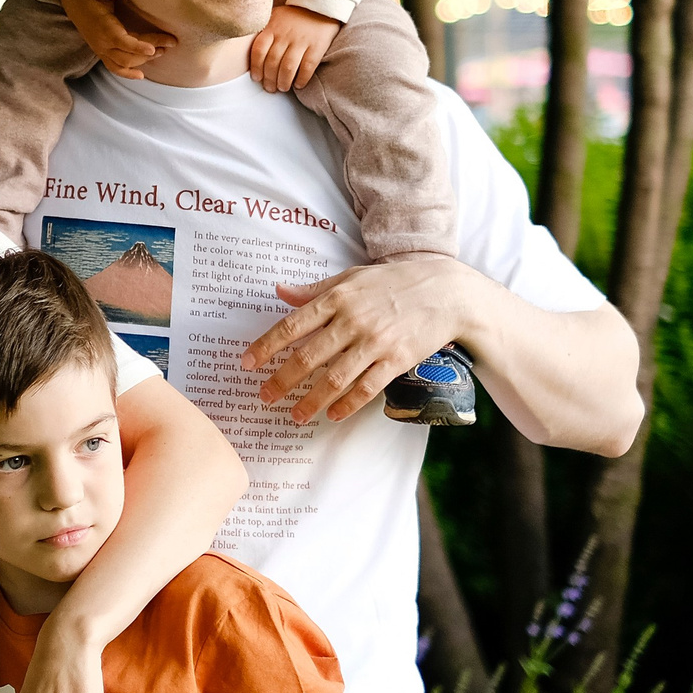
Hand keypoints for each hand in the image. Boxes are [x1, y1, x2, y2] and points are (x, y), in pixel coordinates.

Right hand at [54, 0, 175, 76]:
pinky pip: (115, 68)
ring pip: (124, 63)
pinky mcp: (102, 53)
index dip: (138, 46)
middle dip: (151, 51)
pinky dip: (127, 74)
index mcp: (103, 28)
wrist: (73, 3)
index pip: (122, 42)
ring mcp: (102, 51)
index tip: (153, 48)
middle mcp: (102, 44)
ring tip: (164, 51)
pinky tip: (141, 76)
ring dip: (144, 60)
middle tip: (171, 42)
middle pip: (128, 55)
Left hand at [239, 258, 474, 423]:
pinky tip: (332, 415)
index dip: (265, 347)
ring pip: (334, 378)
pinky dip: (347, 404)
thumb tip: (279, 291)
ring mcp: (375, 342)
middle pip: (307, 357)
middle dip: (281, 381)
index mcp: (337, 298)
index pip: (292, 326)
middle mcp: (352, 321)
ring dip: (311, 401)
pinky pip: (367, 388)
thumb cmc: (394, 282)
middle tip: (264, 397)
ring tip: (295, 416)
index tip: (246, 364)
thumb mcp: (351, 277)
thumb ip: (314, 290)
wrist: (446, 291)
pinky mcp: (396, 360)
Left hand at [249, 5, 340, 92]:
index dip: (256, 67)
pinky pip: (307, 66)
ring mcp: (302, 40)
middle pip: (272, 62)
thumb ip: (264, 32)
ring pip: (288, 67)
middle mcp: (285, 34)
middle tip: (270, 88)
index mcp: (272, 27)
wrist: (320, 6)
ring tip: (282, 88)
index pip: (259, 51)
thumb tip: (253, 56)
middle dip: (269, 79)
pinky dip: (302, 79)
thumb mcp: (274, 17)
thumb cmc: (293, 16)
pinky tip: (298, 85)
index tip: (257, 78)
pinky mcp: (317, 45)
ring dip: (283, 82)